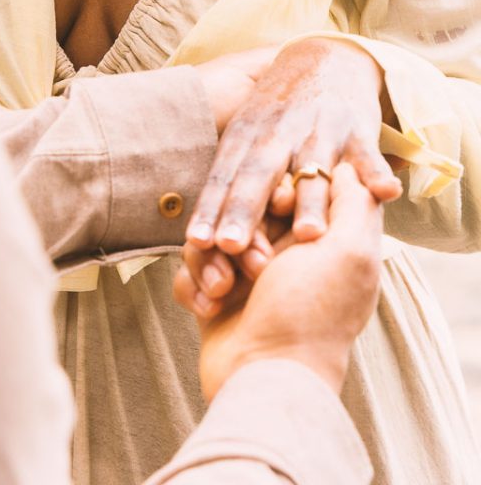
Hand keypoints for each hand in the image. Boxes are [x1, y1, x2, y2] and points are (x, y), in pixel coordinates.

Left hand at [186, 38, 401, 255]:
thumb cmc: (277, 113)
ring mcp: (319, 131)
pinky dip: (377, 173)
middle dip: (244, 209)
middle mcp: (278, 133)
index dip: (210, 208)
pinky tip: (387, 192)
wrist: (325, 58)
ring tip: (308, 235)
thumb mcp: (248, 134)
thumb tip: (203, 241)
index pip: (223, 175)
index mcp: (246, 134)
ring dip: (310, 201)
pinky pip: (368, 156)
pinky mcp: (357, 131)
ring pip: (313, 170)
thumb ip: (232, 181)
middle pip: (258, 174)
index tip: (196, 242)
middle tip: (230, 246)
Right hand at [188, 164, 383, 399]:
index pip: (291, 188)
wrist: (265, 379)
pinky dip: (195, 285)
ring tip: (226, 289)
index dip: (280, 192)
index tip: (280, 206)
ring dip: (213, 260)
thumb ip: (354, 202)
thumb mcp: (351, 252)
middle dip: (241, 230)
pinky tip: (211, 307)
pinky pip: (190, 270)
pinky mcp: (214, 298)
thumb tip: (347, 166)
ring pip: (212, 236)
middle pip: (245, 209)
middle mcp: (286, 257)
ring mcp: (247, 278)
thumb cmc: (312, 314)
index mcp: (321, 243)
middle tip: (252, 260)